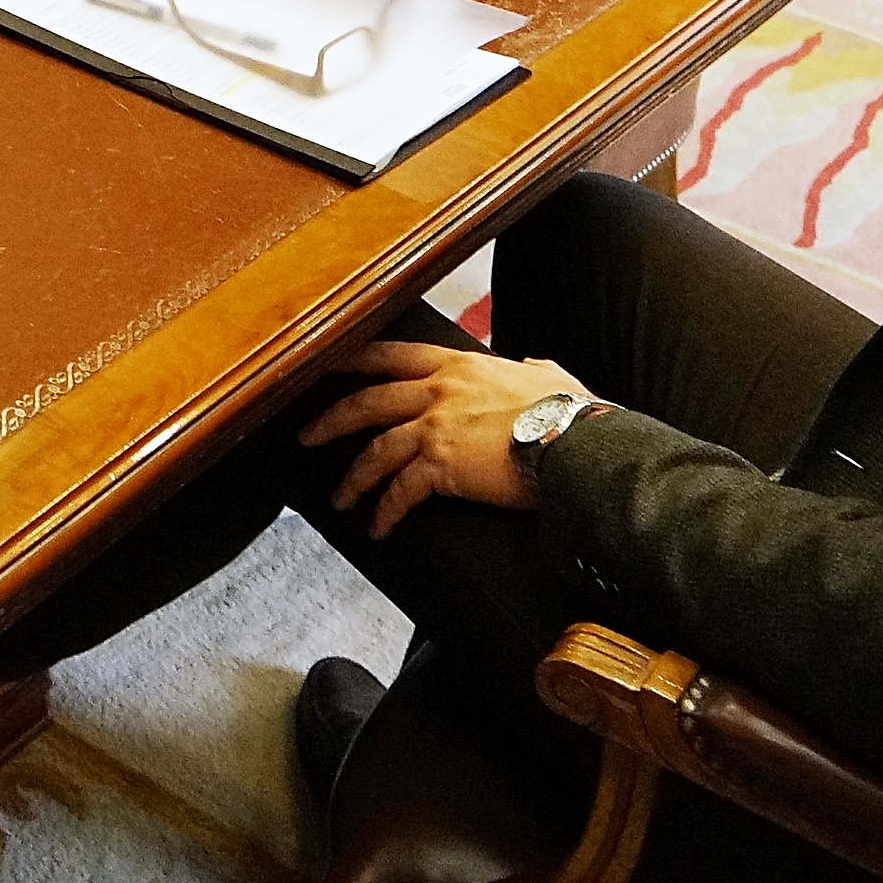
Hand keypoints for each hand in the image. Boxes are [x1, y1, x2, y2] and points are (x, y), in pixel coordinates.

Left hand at [302, 340, 592, 538]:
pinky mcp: (440, 466)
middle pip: (366, 402)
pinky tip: (379, 527)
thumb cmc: (569, 412)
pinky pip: (400, 492)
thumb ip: (531, 368)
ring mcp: (435, 427)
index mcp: (458, 364)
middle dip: (330, 421)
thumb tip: (532, 364)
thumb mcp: (549, 376)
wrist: (576, 442)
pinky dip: (385, 511)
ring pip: (375, 451)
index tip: (326, 366)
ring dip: (353, 479)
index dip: (353, 359)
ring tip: (340, 500)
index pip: (391, 355)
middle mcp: (438, 391)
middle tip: (306, 436)